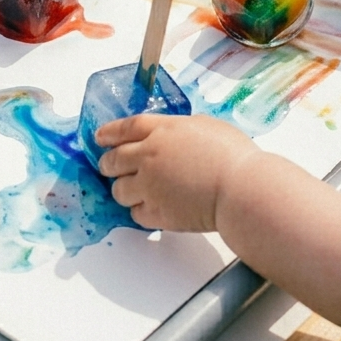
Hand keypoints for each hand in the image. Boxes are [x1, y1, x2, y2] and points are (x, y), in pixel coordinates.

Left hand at [96, 114, 258, 231]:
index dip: (109, 133)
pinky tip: (152, 207)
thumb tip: (177, 135)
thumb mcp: (207, 127)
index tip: (99, 137)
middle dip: (108, 164)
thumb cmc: (233, 156)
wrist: (240, 189)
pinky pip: (135, 213)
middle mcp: (148, 157)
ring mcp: (149, 186)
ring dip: (123, 189)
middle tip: (109, 167)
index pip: (125, 128)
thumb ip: (183, 130)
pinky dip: (140, 211)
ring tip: (135, 191)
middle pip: (113, 160)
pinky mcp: (156, 213)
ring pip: (118, 190)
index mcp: (162, 131)